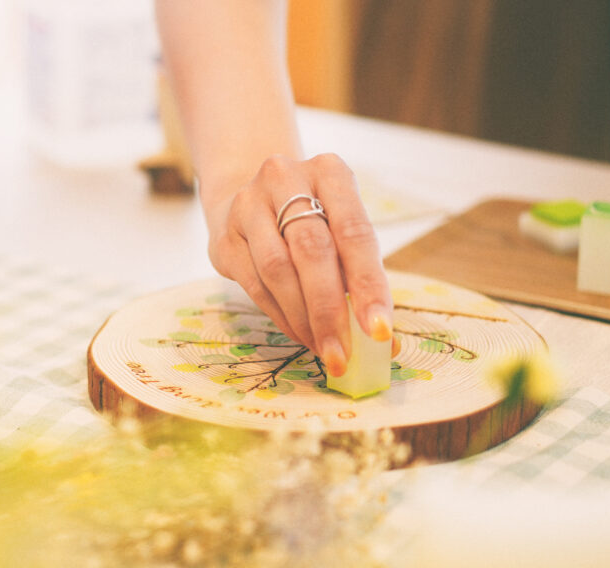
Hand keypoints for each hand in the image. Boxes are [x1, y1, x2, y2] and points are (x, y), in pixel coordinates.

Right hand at [202, 153, 393, 375]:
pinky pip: (255, 284)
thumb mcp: (340, 228)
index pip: (355, 232)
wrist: (247, 198)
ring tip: (323, 348)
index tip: (379, 330)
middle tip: (343, 353)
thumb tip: (384, 339)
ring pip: (278, 270)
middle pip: (313, 251)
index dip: (369, 285)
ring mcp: (249, 204)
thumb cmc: (309, 219)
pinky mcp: (225, 235)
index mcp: (330, 170)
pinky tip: (299, 333)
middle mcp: (286, 177)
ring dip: (303, 318)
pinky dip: (281, 315)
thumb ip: (359, 275)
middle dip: (330, 310)